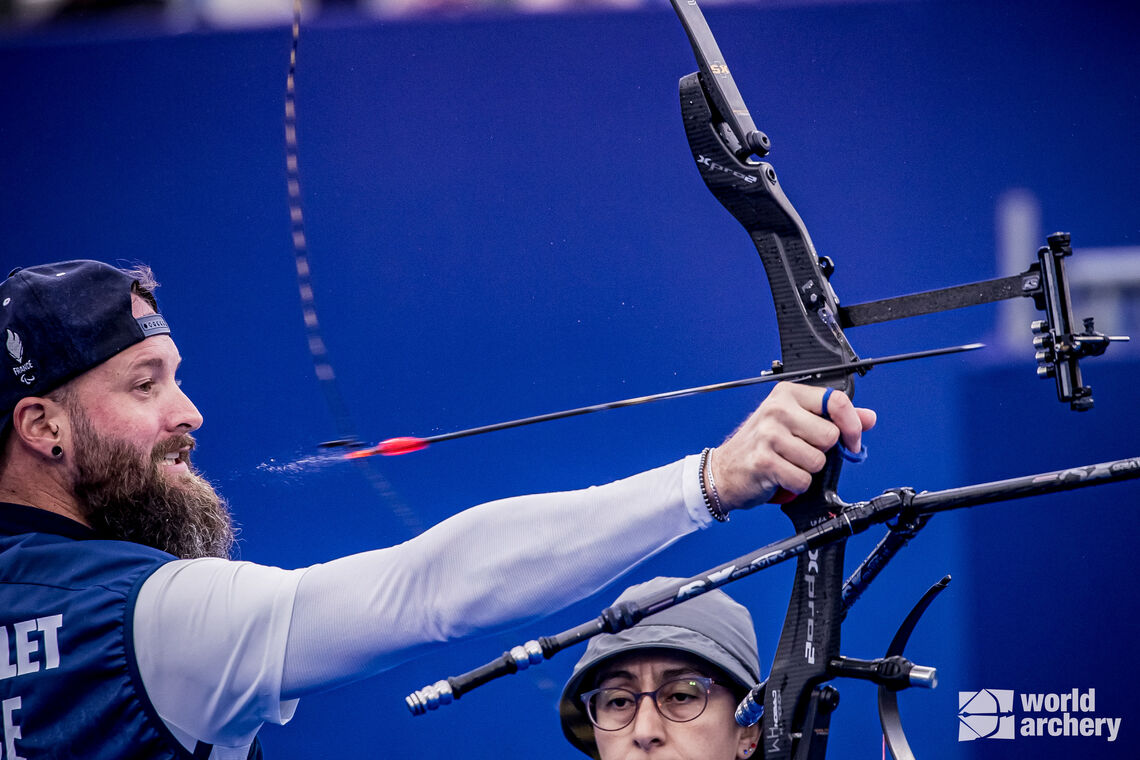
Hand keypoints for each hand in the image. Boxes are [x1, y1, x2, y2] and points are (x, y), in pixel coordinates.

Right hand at [708, 382, 876, 510]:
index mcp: (788, 394)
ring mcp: (769, 435)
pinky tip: (781, 476)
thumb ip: (833, 418)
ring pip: (818, 461)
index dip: (852, 425)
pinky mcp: (764, 462)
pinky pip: (803, 480)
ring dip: (807, 470)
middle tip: (801, 452)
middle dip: (822, 451)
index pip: (836, 401)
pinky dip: (797, 485)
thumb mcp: (796, 422)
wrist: (724, 470)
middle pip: (830, 436)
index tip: (852, 441)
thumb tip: (869, 417)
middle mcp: (777, 410)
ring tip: (788, 463)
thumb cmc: (761, 445)